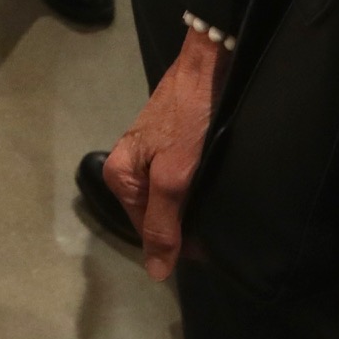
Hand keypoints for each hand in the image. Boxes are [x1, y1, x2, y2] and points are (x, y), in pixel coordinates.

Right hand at [101, 28, 232, 279]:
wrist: (207, 66)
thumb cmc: (188, 120)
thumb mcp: (174, 176)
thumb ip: (163, 223)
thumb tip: (154, 273)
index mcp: (119, 175)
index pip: (147, 232)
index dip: (177, 245)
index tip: (209, 247)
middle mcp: (128, 168)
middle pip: (156, 216)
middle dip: (184, 226)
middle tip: (217, 227)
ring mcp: (149, 156)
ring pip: (170, 200)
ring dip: (192, 208)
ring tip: (219, 210)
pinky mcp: (168, 146)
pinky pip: (179, 183)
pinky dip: (196, 191)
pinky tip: (214, 190)